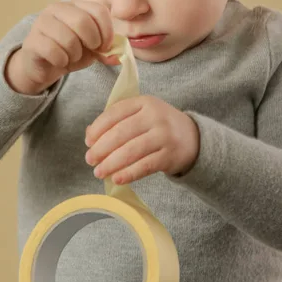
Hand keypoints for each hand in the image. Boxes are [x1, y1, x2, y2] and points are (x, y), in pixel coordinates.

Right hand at [6, 1, 119, 94]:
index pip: (98, 10)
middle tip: (90, 52)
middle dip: (92, 42)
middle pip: (83, 21)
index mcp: (74, 6)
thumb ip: (105, 50)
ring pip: (68, 38)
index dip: (107, 31)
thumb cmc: (68, 53)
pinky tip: (59, 61)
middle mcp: (56, 9)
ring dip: (75, 54)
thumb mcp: (91, 51)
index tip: (105, 46)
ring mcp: (41, 23)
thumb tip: (119, 56)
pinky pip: (53, 51)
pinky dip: (62, 61)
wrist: (42, 67)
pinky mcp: (32, 41)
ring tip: (71, 57)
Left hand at [84, 95, 199, 184]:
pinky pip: (145, 166)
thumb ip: (116, 121)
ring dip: (111, 163)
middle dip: (101, 148)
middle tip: (90, 160)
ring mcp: (164, 136)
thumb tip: (89, 134)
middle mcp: (155, 116)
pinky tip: (117, 179)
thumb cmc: (158, 126)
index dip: (98, 128)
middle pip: (121, 133)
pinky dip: (129, 174)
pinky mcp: (170, 156)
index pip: (115, 113)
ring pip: (131, 151)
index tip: (88, 142)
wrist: (193, 138)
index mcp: (144, 102)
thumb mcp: (140, 115)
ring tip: (99, 172)